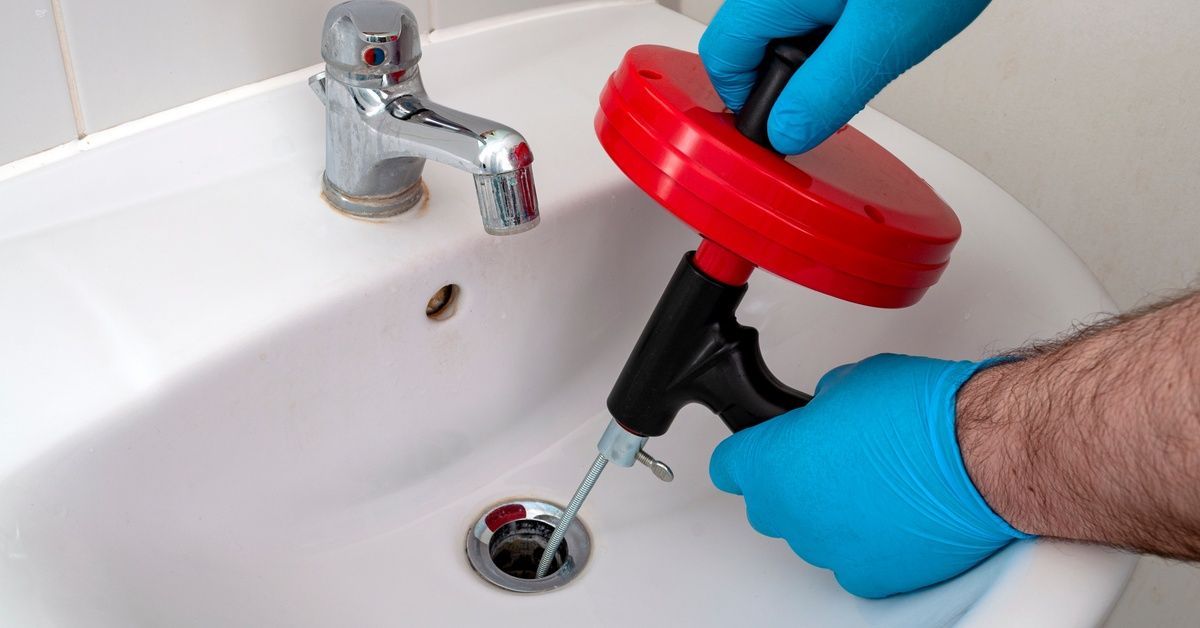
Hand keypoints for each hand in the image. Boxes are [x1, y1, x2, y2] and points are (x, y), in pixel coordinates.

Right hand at [699, 0, 989, 152]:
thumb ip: (825, 93)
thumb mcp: (881, 42)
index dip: (748, 103)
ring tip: (871, 48)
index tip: (784, 126)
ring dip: (819, 50)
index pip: (722, 57)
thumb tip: (787, 132)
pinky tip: (879, 22)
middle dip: (791, 75)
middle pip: (751, 39)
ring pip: (787, 21)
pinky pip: (819, 6)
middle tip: (840, 90)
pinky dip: (841, 23)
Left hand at [709, 354, 1030, 597]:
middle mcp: (793, 512)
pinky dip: (868, 542)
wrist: (981, 456)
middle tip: (831, 459)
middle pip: (769, 503)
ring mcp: (829, 549)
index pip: (729, 466)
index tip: (757, 450)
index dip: (746, 454)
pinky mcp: (870, 576)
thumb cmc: (922, 415)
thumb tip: (822, 413)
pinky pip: (853, 560)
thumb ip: (819, 405)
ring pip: (812, 533)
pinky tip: (895, 516)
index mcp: (774, 462)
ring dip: (831, 513)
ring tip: (876, 485)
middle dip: (791, 483)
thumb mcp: (851, 381)